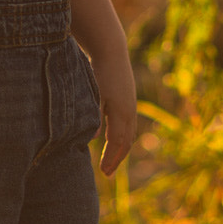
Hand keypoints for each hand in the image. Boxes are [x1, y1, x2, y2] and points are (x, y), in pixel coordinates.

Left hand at [96, 59, 138, 175]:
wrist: (111, 50)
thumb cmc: (99, 71)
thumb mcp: (94, 93)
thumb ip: (94, 115)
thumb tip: (92, 139)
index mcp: (122, 113)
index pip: (118, 143)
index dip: (111, 159)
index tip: (104, 173)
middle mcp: (129, 112)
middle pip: (125, 142)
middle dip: (116, 159)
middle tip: (107, 174)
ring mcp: (130, 105)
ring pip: (128, 134)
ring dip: (120, 150)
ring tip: (111, 162)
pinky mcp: (127, 100)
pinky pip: (127, 125)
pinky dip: (121, 137)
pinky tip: (112, 140)